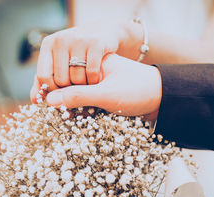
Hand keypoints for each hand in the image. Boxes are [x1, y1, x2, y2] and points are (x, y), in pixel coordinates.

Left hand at [31, 20, 129, 91]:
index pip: (43, 76)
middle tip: (78, 88)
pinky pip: (92, 73)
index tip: (61, 94)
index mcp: (48, 44)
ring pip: (77, 78)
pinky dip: (95, 81)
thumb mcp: (60, 60)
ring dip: (84, 88)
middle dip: (70, 90)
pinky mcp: (96, 43)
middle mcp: (61, 40)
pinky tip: (97, 79)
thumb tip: (34, 100)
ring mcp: (79, 40)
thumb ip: (46, 79)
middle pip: (61, 80)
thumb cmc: (78, 51)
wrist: (103, 30)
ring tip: (88, 84)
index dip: (52, 90)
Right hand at [31, 54, 161, 120]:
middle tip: (63, 113)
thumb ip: (78, 96)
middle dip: (62, 101)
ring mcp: (97, 84)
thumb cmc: (138, 91)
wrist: (164, 99)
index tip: (49, 105)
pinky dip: (83, 112)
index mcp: (91, 60)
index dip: (53, 88)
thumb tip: (49, 100)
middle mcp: (92, 70)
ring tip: (75, 118)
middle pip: (66, 85)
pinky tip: (84, 119)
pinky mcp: (103, 96)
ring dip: (72, 109)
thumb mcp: (106, 94)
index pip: (62, 72)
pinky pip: (85, 104)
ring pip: (75, 97)